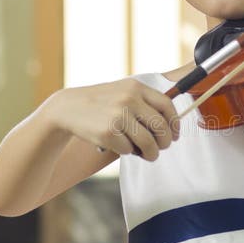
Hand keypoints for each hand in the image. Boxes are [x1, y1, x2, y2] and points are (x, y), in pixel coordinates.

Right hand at [48, 78, 179, 160]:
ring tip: (148, 155)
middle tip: (160, 148)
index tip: (174, 135)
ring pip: (148, 142)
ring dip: (151, 153)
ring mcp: (118, 115)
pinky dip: (128, 152)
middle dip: (164, 143)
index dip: (175, 124)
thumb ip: (145, 103)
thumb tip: (170, 127)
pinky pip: (128, 149)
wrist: (68, 108)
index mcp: (136, 87)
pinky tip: (120, 145)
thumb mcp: (123, 92)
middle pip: (161, 127)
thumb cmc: (101, 103)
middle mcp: (129, 99)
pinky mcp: (108, 132)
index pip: (167, 106)